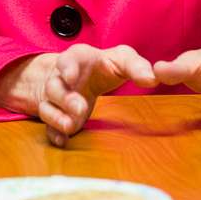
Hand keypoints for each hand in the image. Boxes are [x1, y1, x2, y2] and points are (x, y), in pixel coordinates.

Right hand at [35, 44, 155, 146]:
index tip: (71, 77)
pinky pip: (48, 126)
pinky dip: (54, 134)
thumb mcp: (122, 59)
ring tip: (71, 126)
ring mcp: (55, 99)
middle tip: (80, 108)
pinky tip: (62, 141)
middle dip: (65, 98)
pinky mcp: (56, 116)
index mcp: (76, 59)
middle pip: (54, 87)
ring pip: (47, 107)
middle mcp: (61, 79)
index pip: (67, 59)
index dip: (67, 67)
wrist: (82, 77)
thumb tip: (152, 79)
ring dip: (57, 117)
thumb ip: (136, 66)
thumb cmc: (104, 66)